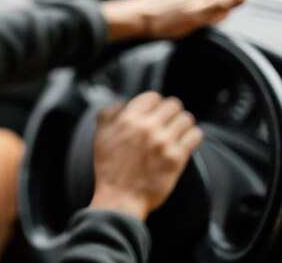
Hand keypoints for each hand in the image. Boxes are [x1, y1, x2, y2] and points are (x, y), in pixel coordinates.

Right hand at [88, 92, 201, 219]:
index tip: (155, 112)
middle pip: (173, 105)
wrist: (119, 198)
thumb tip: (123, 103)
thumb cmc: (109, 168)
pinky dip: (192, 136)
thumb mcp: (100, 136)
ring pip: (186, 119)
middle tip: (167, 122)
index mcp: (127, 119)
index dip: (154, 103)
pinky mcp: (176, 158)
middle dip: (170, 113)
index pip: (152, 97)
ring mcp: (163, 143)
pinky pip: (195, 135)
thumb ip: (109, 113)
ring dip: (182, 124)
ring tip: (177, 132)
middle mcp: (146, 128)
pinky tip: (185, 141)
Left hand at [102, 0, 245, 42]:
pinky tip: (173, 17)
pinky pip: (187, 2)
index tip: (202, 23)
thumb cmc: (163, 20)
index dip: (216, 16)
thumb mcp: (197, 16)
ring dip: (194, 13)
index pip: (224, 0)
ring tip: (178, 20)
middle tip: (188, 23)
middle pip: (212, 0)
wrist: (135, 19)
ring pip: (199, 2)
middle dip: (205, 14)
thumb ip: (220, 5)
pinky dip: (184, 11)